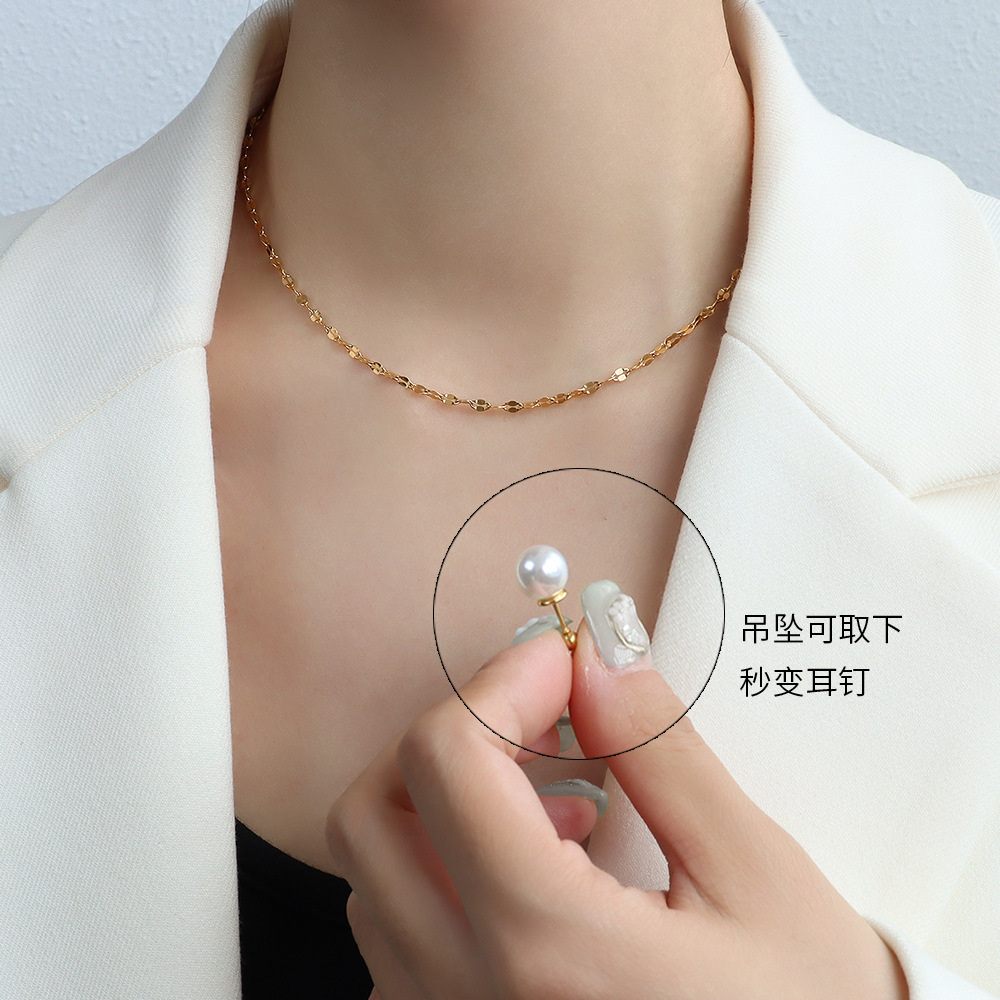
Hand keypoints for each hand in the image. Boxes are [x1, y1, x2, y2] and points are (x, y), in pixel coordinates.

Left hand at [325, 622, 908, 999]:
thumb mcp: (753, 873)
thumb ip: (660, 751)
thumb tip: (597, 657)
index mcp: (547, 947)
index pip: (448, 760)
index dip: (502, 681)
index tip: (565, 662)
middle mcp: (470, 997)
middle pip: (370, 814)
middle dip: (453, 734)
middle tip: (541, 718)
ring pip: (373, 874)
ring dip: (446, 803)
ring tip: (554, 801)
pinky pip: (397, 938)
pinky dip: (443, 871)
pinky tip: (536, 872)